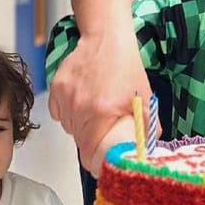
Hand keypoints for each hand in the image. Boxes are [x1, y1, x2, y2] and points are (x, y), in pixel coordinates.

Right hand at [49, 33, 148, 173]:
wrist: (106, 39)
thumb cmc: (125, 67)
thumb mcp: (145, 100)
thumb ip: (147, 129)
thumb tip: (146, 151)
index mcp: (102, 112)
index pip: (88, 154)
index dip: (95, 164)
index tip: (102, 165)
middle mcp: (80, 107)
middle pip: (79, 142)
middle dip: (92, 143)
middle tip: (105, 135)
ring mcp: (65, 98)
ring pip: (69, 128)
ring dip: (82, 128)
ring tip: (97, 112)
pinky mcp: (56, 89)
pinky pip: (60, 114)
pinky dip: (70, 114)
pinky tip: (84, 102)